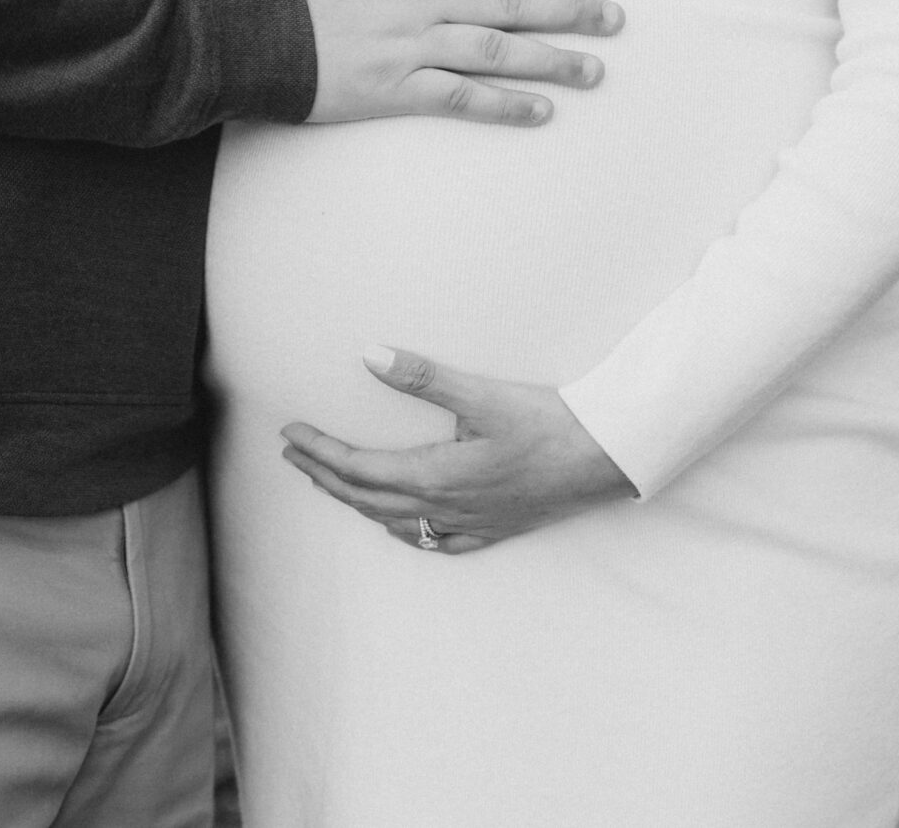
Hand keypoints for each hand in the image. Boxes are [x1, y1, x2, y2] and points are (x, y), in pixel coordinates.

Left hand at [280, 346, 638, 553]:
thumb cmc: (551, 424)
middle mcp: (445, 509)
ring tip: (332, 483)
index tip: (290, 434)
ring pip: (395, 522)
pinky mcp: (494, 530)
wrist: (608, 459)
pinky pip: (435, 542)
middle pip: (366, 498)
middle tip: (294, 454)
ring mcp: (469, 525)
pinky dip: (404, 531)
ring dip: (356, 502)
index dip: (319, 452)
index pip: (357, 468)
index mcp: (435, 476)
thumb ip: (424, 376)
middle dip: (324, 476)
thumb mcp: (484, 394)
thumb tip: (369, 355)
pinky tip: (401, 524)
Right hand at [281, 0, 622, 126]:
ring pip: (498, 50)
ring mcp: (411, 45)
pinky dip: (504, 105)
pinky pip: (461, 97)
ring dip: (553, 61)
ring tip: (595, 71)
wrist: (245, 28)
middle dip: (571, 10)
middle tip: (615, 20)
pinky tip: (541, 112)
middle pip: (513, 1)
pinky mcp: (394, 89)